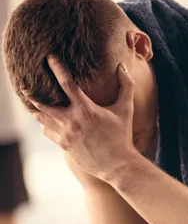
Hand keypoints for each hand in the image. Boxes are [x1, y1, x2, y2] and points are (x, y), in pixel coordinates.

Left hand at [24, 56, 137, 181]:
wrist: (117, 166)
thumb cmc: (122, 136)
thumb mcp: (126, 110)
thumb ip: (126, 86)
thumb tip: (122, 65)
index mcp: (86, 110)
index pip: (67, 83)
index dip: (57, 68)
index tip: (49, 57)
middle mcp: (72, 121)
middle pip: (42, 103)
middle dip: (32, 93)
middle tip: (25, 85)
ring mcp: (66, 135)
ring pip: (41, 118)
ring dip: (37, 109)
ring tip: (32, 101)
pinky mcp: (64, 146)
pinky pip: (47, 131)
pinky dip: (46, 124)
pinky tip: (47, 120)